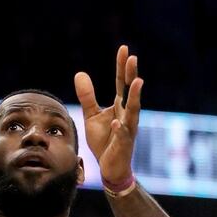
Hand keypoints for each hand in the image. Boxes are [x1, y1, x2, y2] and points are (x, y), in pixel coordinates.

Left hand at [74, 45, 143, 183]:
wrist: (110, 167)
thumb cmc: (104, 140)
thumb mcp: (91, 116)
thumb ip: (87, 96)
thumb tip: (80, 73)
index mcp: (119, 106)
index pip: (121, 83)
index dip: (122, 66)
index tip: (124, 49)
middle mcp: (127, 115)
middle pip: (130, 92)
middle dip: (132, 75)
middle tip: (133, 58)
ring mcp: (127, 129)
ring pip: (133, 111)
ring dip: (135, 97)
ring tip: (137, 82)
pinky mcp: (123, 144)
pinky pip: (122, 135)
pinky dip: (120, 129)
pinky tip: (117, 122)